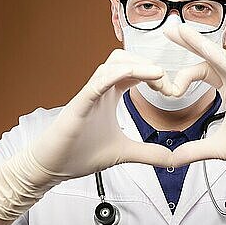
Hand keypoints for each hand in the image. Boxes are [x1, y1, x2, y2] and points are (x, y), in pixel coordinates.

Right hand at [32, 49, 173, 178]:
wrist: (51, 166)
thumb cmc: (80, 153)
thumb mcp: (124, 152)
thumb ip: (149, 153)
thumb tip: (173, 159)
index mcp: (110, 94)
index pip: (134, 70)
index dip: (154, 74)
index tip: (171, 91)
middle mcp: (100, 89)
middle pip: (125, 58)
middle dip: (149, 65)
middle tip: (167, 87)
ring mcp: (89, 95)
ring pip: (112, 63)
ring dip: (138, 66)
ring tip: (158, 78)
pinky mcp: (79, 105)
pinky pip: (97, 82)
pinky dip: (115, 74)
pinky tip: (132, 74)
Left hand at [164, 24, 225, 211]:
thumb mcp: (221, 149)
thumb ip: (196, 150)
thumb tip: (171, 159)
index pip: (204, 71)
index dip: (184, 75)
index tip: (169, 92)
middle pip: (211, 57)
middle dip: (189, 42)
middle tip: (169, 29)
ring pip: (222, 58)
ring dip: (201, 44)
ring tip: (181, 30)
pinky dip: (221, 58)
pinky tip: (206, 49)